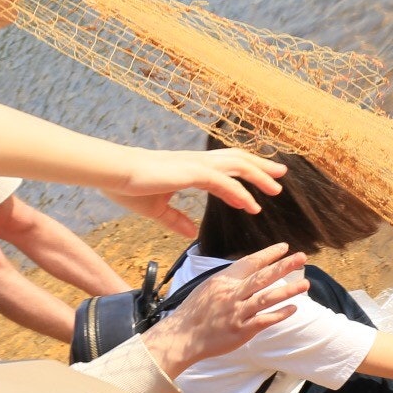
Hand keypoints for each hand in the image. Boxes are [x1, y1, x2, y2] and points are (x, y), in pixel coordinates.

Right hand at [103, 148, 287, 235]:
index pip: (224, 168)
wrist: (110, 175)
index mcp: (189, 168)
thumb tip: (191, 232)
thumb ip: (176, 220)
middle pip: (237, 160)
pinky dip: (239, 192)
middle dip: (260, 166)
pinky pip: (222, 182)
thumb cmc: (127, 187)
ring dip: (258, 176)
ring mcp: (195, 165)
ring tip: (276, 188)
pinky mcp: (191, 173)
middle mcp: (196, 162)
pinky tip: (251, 205)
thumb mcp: (156, 209)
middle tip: (281, 174)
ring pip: (236, 166)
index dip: (243, 176)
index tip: (259, 189)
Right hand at [139, 243, 309, 376]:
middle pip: (262, 277)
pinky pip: (264, 320)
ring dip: (288, 290)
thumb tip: (247, 269)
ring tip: (305, 283)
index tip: (284, 247)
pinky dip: (280, 314)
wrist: (182, 336)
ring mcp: (237, 312)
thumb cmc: (195, 312)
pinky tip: (294, 308)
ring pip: (266, 297)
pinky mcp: (242, 330)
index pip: (249, 263)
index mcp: (223, 280)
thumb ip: (229, 279)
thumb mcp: (208, 287)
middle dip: (284, 266)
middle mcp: (232, 294)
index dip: (268, 254)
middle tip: (302, 257)